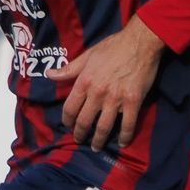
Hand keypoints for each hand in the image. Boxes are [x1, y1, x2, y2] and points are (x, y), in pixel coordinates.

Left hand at [57, 16, 166, 150]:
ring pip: (104, 127)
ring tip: (96, 147)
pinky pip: (127, 124)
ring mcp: (116, 99)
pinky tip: (122, 143)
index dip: (67, 121)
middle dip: (80, 134)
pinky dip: (124, 137)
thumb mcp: (88, 55)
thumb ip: (69, 69)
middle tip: (80, 140)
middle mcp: (97, 93)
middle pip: (84, 121)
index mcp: (84, 82)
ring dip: (99, 140)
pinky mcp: (133, 102)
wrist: (140, 42)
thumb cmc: (113, 46)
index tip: (68, 126)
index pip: (70, 108)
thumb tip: (49, 74)